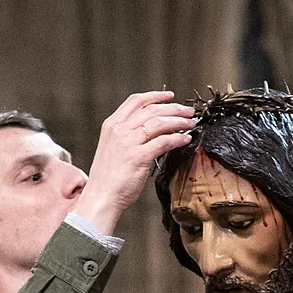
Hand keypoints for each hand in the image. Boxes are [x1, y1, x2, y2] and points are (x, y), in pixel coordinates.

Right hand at [74, 90, 195, 233]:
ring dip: (179, 122)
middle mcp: (119, 130)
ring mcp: (128, 142)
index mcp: (112, 125)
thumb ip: (129, 136)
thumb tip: (154, 130)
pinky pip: (164, 142)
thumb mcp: (114, 149)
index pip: (135, 101)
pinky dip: (178, 139)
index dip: (155, 96)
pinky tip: (186, 140)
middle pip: (152, 110)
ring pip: (159, 123)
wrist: (101, 196)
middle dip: (174, 108)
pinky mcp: (138, 156)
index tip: (170, 96)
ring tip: (191, 124)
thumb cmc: (109, 177)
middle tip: (189, 112)